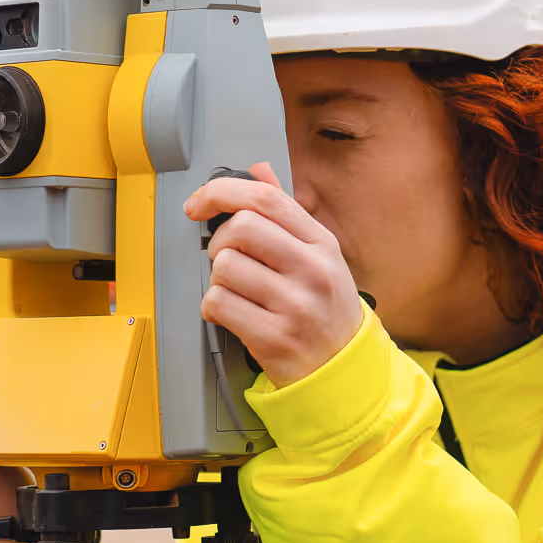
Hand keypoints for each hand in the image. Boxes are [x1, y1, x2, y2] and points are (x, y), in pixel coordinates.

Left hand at [182, 161, 364, 386]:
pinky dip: (212, 308)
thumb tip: (259, 170)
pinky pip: (218, 304)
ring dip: (218, 280)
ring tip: (237, 293)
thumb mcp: (318, 256)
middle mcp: (312, 270)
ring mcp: (295, 305)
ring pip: (224, 268)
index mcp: (321, 243)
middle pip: (241, 228)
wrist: (343, 371)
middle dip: (219, 243)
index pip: (265, 198)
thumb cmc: (326, 310)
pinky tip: (230, 314)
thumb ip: (286, 213)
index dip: (221, 192)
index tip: (199, 203)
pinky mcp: (274, 337)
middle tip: (226, 259)